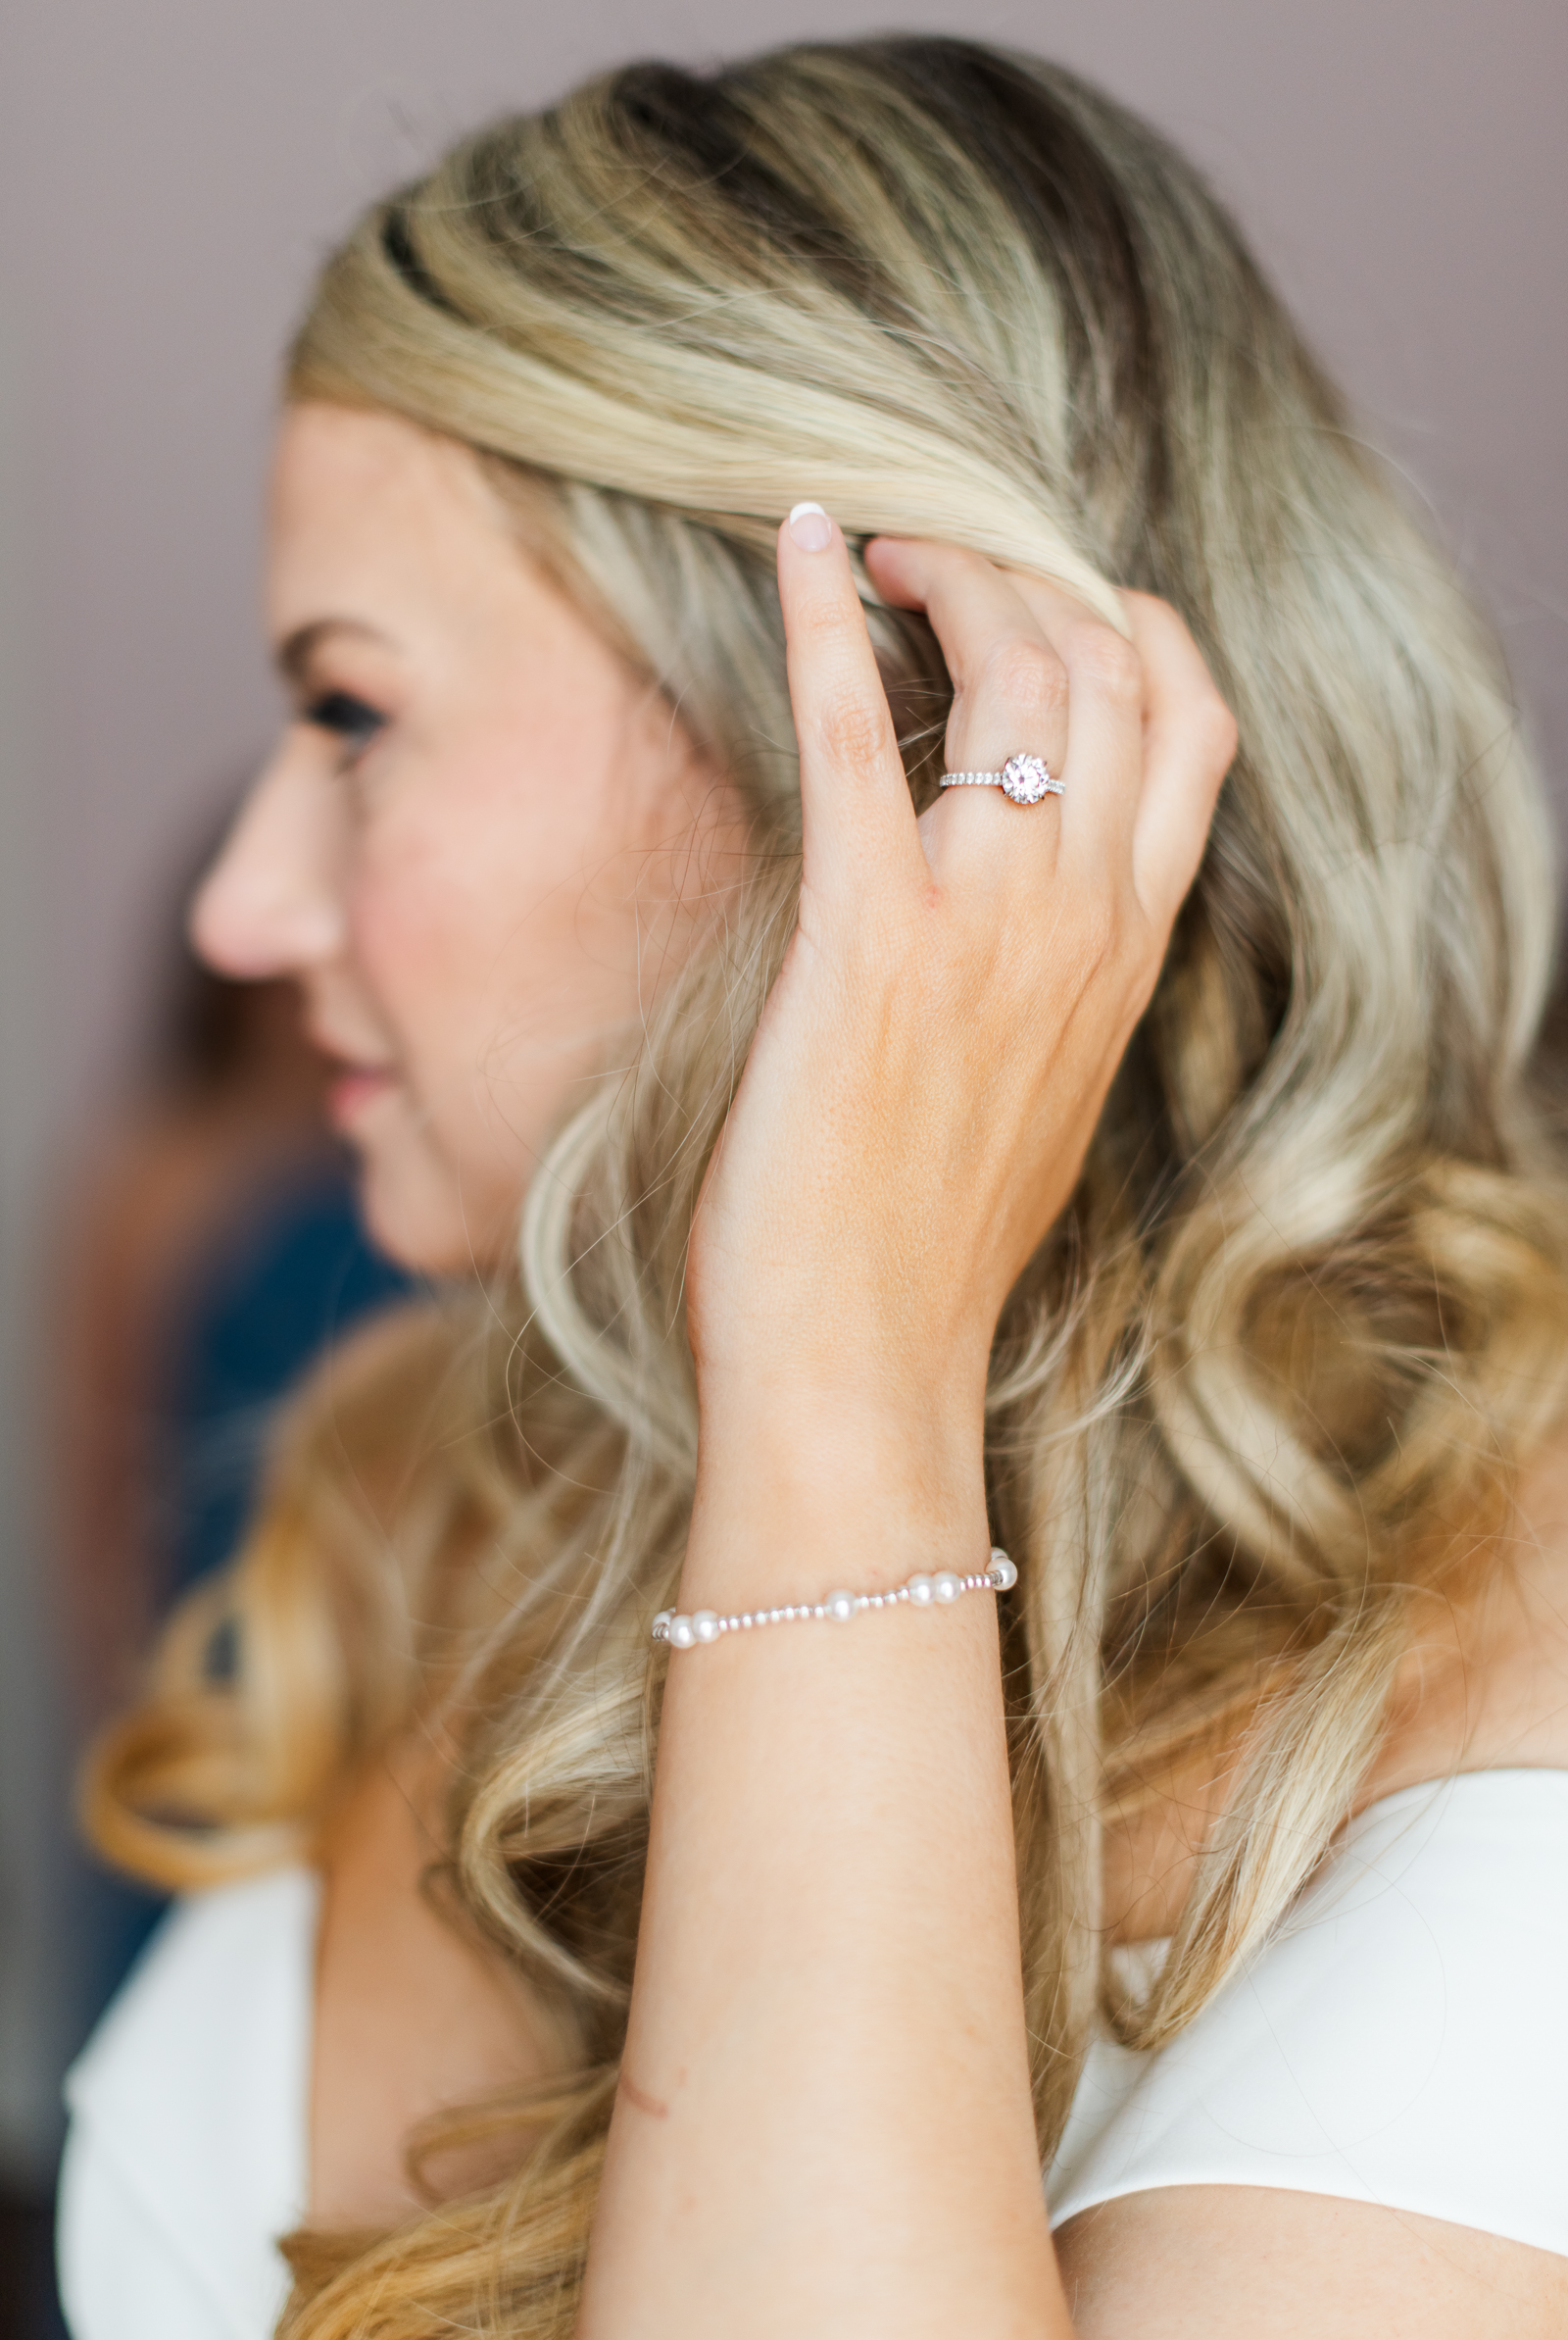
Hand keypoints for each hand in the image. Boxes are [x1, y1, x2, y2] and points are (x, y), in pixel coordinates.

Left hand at [685, 508, 1235, 1442]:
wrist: (865, 1359)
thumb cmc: (926, 1244)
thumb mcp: (1042, 1092)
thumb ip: (1052, 975)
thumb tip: (1002, 904)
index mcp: (1129, 948)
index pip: (1190, 727)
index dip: (1131, 625)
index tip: (1057, 592)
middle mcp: (1083, 916)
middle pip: (1105, 668)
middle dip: (1023, 571)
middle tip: (928, 555)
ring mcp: (987, 924)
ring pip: (1014, 673)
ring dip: (945, 573)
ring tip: (873, 545)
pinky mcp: (869, 941)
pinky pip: (859, 734)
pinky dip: (824, 620)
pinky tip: (798, 540)